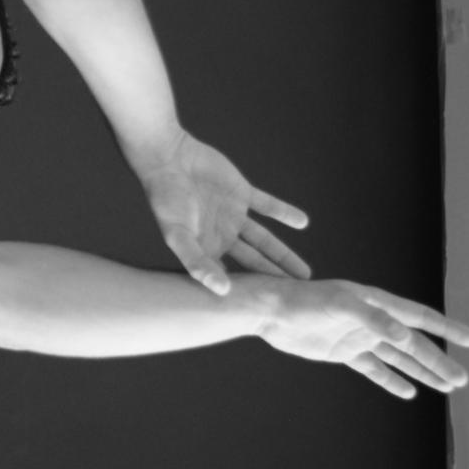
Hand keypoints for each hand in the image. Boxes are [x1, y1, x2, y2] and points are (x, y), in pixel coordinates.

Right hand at [134, 130, 309, 294]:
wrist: (168, 158)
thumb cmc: (165, 198)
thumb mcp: (177, 234)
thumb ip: (197, 262)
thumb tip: (222, 291)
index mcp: (205, 248)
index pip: (231, 276)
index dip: (248, 291)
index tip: (268, 310)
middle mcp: (220, 235)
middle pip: (253, 261)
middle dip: (272, 278)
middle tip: (296, 296)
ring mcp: (232, 214)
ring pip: (264, 239)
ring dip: (283, 254)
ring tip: (303, 273)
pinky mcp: (241, 193)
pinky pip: (267, 206)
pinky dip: (284, 213)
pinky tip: (302, 222)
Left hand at [246, 275, 468, 397]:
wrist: (268, 310)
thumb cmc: (303, 300)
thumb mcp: (339, 304)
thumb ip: (373, 318)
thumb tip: (406, 335)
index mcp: (375, 302)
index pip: (418, 316)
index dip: (445, 327)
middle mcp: (370, 319)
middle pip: (412, 343)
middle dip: (437, 361)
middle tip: (463, 380)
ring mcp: (357, 336)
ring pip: (397, 357)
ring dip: (421, 371)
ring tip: (448, 386)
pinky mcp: (341, 351)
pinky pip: (372, 368)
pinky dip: (390, 379)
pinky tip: (408, 391)